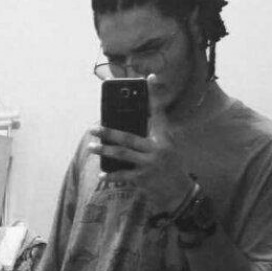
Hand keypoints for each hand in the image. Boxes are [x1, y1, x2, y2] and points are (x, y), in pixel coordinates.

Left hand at [88, 74, 193, 212]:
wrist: (180, 193)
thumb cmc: (171, 167)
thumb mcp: (169, 148)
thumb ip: (154, 135)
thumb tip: (130, 126)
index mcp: (165, 138)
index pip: (159, 112)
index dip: (154, 94)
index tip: (149, 76)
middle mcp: (158, 149)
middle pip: (128, 137)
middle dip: (108, 132)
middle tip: (92, 128)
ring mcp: (150, 165)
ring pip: (122, 154)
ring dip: (104, 151)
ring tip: (91, 147)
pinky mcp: (144, 179)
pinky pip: (123, 175)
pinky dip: (111, 176)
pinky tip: (102, 174)